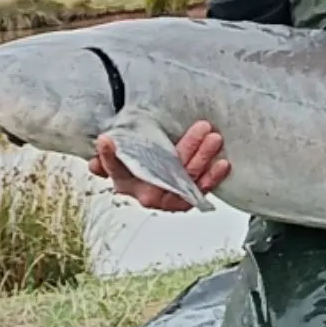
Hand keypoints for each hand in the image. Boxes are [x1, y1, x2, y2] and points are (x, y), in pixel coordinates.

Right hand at [87, 120, 230, 211]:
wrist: (152, 183)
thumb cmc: (136, 168)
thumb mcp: (120, 161)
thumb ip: (109, 156)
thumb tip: (102, 142)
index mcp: (128, 183)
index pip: (118, 168)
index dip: (111, 156)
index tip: (108, 140)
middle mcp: (149, 193)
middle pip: (167, 171)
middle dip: (187, 148)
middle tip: (201, 129)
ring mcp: (170, 198)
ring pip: (188, 177)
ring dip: (203, 156)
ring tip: (214, 138)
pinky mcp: (188, 198)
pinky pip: (201, 188)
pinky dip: (213, 176)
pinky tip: (223, 163)